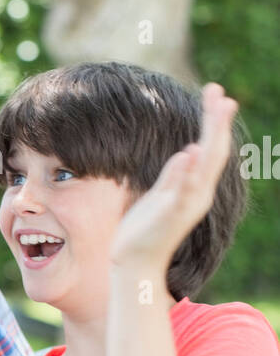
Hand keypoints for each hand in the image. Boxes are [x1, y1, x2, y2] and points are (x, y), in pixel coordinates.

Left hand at [110, 83, 238, 271]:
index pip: (208, 149)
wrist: (135, 263)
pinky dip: (187, 173)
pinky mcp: (171, 216)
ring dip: (212, 137)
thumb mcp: (158, 195)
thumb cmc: (145, 231)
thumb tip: (187, 151)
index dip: (213, 122)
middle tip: (220, 92)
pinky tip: (190, 152)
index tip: (215, 94)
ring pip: (206, 166)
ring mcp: (187, 205)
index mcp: (194, 188)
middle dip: (217, 121)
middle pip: (213, 151)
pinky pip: (183, 191)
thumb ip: (173, 175)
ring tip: (217, 109)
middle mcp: (197, 194)